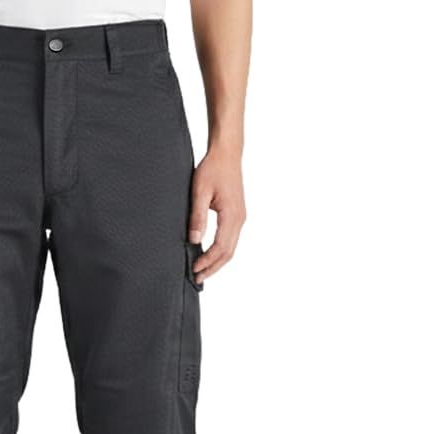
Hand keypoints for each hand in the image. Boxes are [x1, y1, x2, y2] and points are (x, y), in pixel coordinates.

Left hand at [188, 148, 245, 282]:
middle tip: (197, 279)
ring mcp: (240, 218)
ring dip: (217, 262)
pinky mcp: (237, 215)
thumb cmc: (213, 168)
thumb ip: (197, 217)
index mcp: (232, 215)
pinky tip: (209, 255)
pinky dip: (221, 252)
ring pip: (231, 248)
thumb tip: (194, 240)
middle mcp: (239, 219)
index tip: (194, 269)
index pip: (220, 248)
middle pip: (228, 253)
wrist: (227, 153)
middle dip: (213, 268)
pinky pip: (230, 240)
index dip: (207, 261)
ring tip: (203, 271)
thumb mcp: (200, 191)